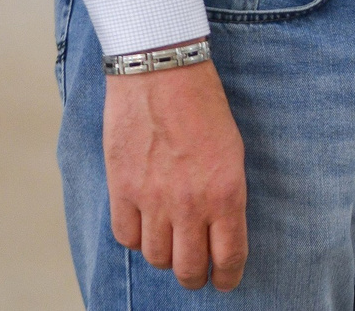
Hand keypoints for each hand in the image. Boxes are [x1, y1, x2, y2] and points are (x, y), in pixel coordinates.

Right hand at [104, 55, 246, 290]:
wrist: (162, 73)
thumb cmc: (204, 105)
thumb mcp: (233, 150)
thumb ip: (226, 193)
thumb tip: (221, 227)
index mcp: (226, 193)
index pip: (228, 255)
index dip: (227, 276)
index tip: (225, 281)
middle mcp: (190, 204)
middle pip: (188, 267)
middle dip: (195, 277)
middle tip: (197, 275)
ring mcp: (152, 200)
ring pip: (156, 257)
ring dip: (165, 258)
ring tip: (171, 249)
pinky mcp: (121, 191)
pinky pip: (126, 237)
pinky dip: (136, 239)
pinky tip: (144, 228)